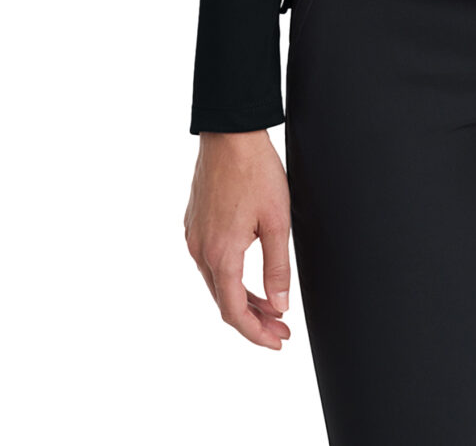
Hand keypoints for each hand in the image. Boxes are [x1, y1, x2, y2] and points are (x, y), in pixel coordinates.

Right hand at [185, 128, 293, 347]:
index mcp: (221, 253)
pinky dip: (231, 279)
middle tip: (281, 329)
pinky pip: (210, 264)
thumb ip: (278, 268)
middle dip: (253, 321)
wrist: (230, 134)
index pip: (234, 311)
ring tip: (271, 307)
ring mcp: (193, 237)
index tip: (277, 342)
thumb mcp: (277, 222)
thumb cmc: (256, 171)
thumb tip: (279, 305)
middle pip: (224, 302)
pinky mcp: (194, 225)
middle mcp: (200, 250)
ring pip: (217, 284)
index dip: (256, 333)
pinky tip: (250, 278)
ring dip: (242, 300)